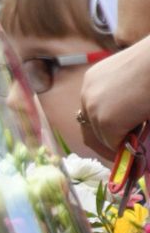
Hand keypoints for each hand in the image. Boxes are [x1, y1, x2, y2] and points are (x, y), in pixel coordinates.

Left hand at [79, 40, 149, 156]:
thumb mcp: (131, 80)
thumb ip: (120, 100)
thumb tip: (124, 125)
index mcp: (94, 80)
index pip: (89, 115)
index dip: (102, 131)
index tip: (117, 140)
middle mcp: (88, 93)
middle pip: (90, 131)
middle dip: (107, 144)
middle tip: (125, 152)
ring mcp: (94, 108)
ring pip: (104, 139)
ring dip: (122, 142)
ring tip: (141, 135)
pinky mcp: (106, 121)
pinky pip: (116, 143)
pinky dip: (129, 144)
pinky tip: (144, 131)